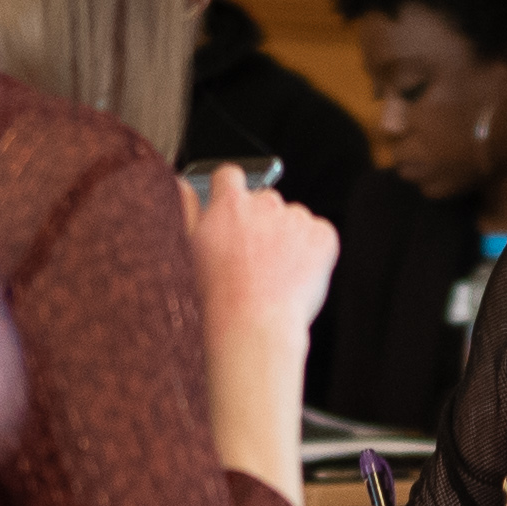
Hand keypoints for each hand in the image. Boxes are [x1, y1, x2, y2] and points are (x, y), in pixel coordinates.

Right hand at [182, 163, 337, 345]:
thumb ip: (185, 209)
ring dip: (287, 239)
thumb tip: (184, 184)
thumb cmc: (216, 300)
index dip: (230, 194)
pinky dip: (312, 253)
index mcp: (229, 202)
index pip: (230, 176)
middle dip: (261, 223)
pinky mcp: (322, 237)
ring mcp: (297, 219)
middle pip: (264, 201)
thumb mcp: (187, 250)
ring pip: (293, 220)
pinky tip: (295, 278)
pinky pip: (319, 236)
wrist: (253, 328)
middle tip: (252, 261)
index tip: (232, 215)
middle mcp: (264, 202)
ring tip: (274, 276)